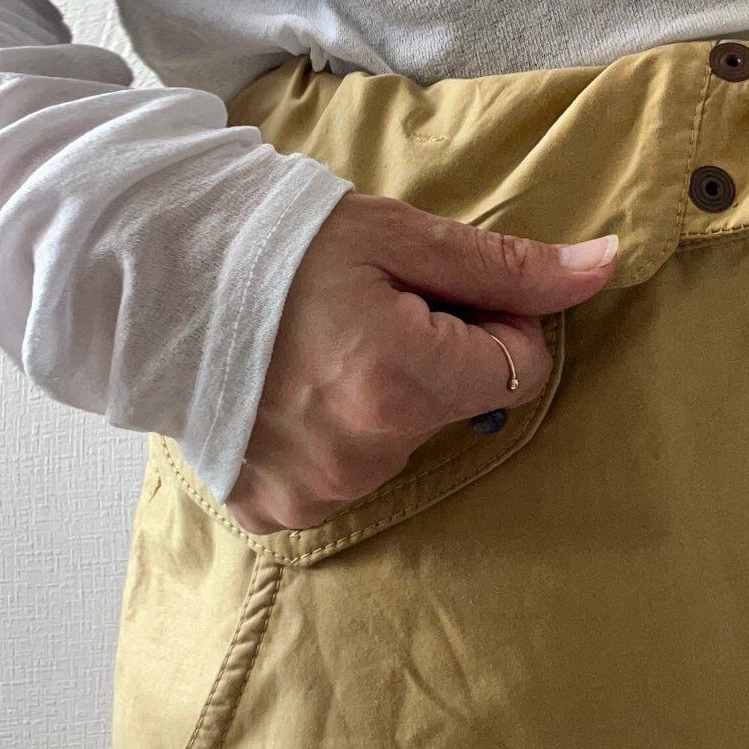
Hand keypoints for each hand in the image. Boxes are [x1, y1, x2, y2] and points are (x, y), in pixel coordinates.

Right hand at [225, 194, 619, 534]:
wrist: (143, 276)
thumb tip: (605, 267)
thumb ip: (505, 266)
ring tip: (312, 346)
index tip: (440, 290)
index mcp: (404, 384)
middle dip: (432, 358)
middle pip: (454, 406)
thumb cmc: (272, 244)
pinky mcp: (275, 513)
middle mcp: (366, 457)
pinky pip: (340, 475)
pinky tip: (286, 390)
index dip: (495, 320)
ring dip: (378, 397)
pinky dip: (328, 435)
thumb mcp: (396, 235)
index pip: (518, 367)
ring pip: (398, 441)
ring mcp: (317, 495)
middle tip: (360, 310)